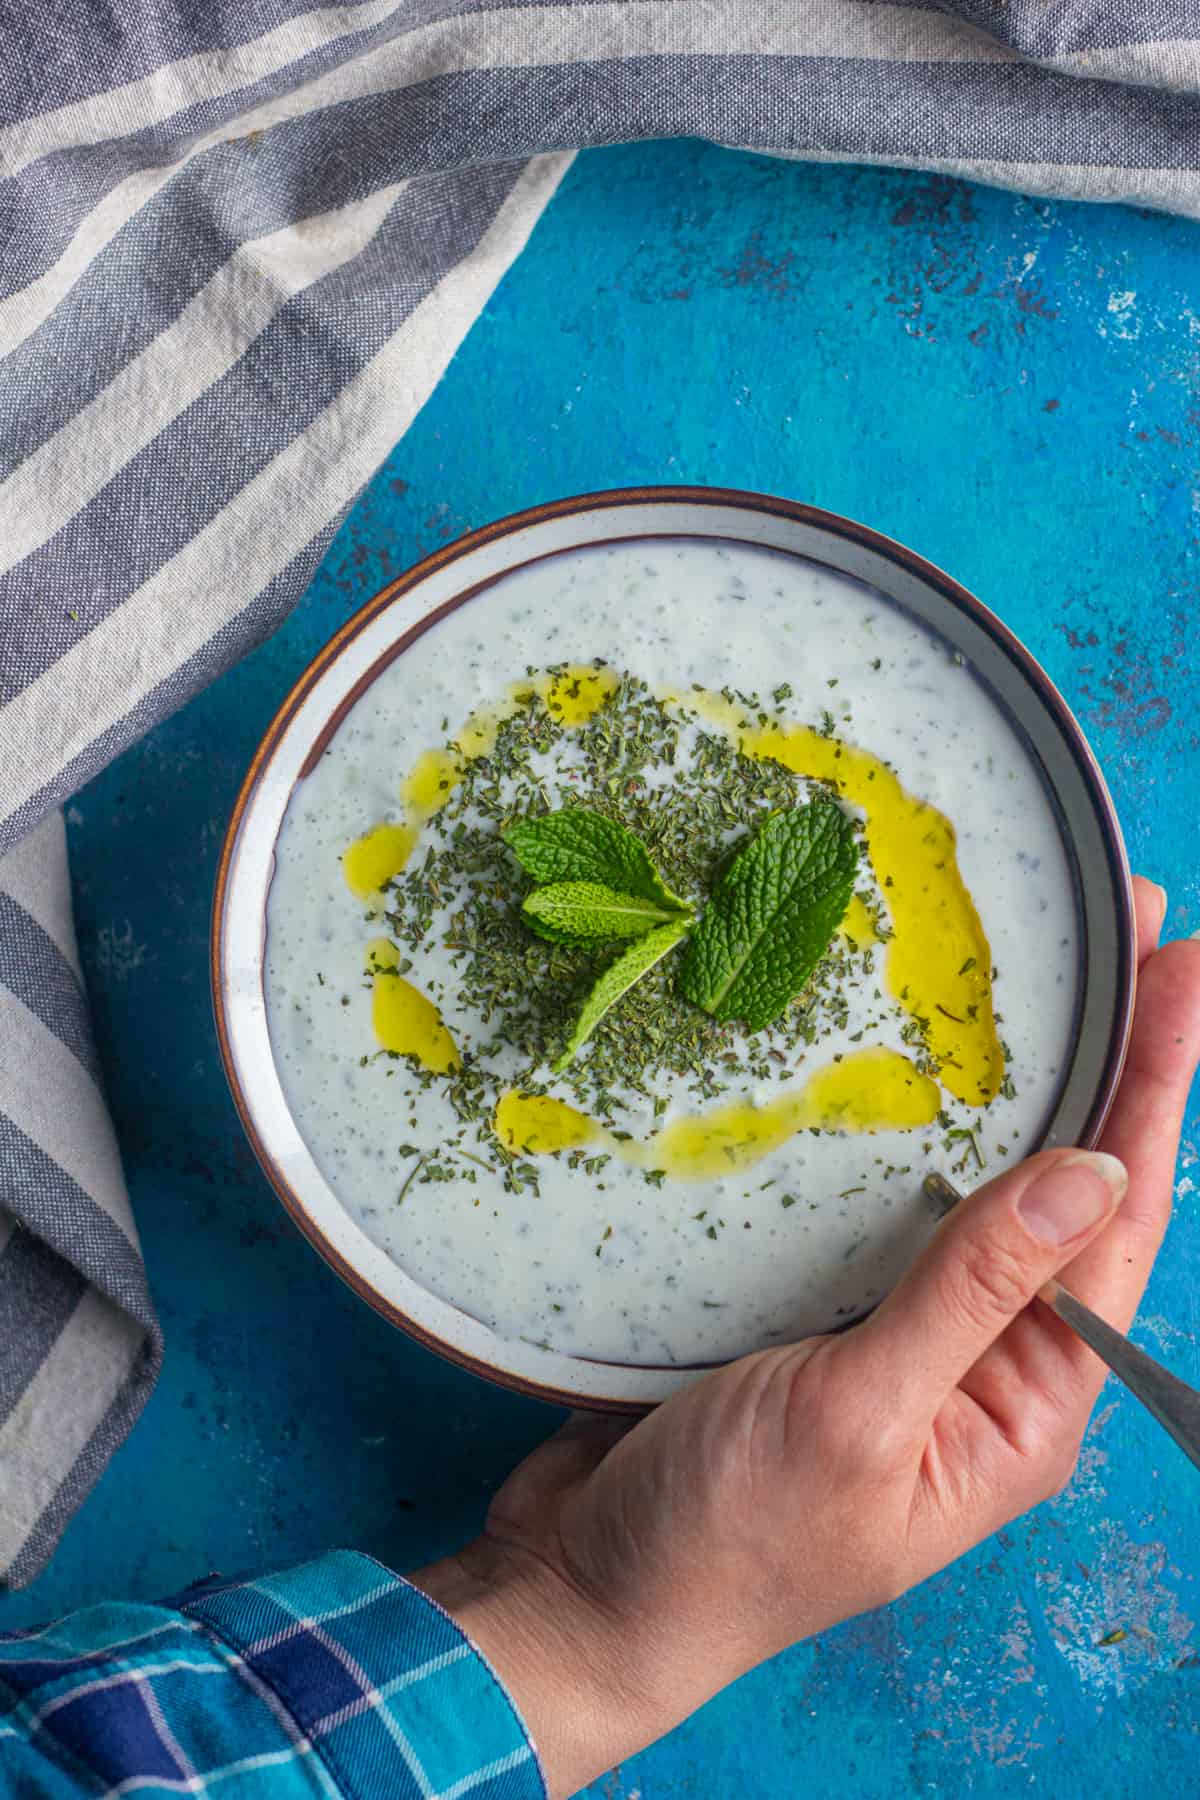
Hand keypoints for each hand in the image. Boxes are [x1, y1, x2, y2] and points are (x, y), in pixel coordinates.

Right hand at [414, 879, 1199, 1797]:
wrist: (584, 1591)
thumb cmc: (728, 1538)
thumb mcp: (860, 1415)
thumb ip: (975, 1291)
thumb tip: (1095, 1170)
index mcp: (1023, 1409)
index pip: (1116, 1225)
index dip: (1157, 1089)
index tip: (1181, 968)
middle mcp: (981, 1367)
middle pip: (1065, 1193)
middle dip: (1107, 1064)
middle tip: (1126, 932)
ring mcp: (898, 1336)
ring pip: (978, 1188)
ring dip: (1016, 1083)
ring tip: (1048, 976)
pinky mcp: (819, 1314)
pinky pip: (888, 1205)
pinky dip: (908, 1128)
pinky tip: (911, 1064)